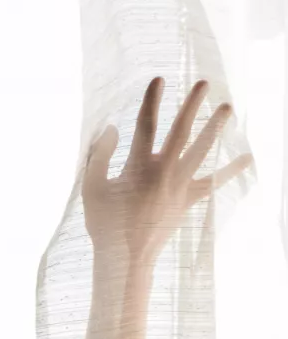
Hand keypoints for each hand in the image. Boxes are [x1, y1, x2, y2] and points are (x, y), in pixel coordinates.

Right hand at [83, 78, 251, 262]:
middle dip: (192, 105)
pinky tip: (247, 157)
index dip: (152, 101)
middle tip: (204, 83)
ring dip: (215, 127)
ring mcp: (178, 186)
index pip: (145, 125)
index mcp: (138, 167)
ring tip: (229, 108)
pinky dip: (230, 170)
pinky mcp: (188, 201)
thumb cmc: (104, 224)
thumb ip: (99, 155)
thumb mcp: (92, 188)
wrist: (125, 259)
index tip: (159, 80)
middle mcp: (163, 172)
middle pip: (181, 131)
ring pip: (202, 151)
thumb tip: (111, 128)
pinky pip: (213, 183)